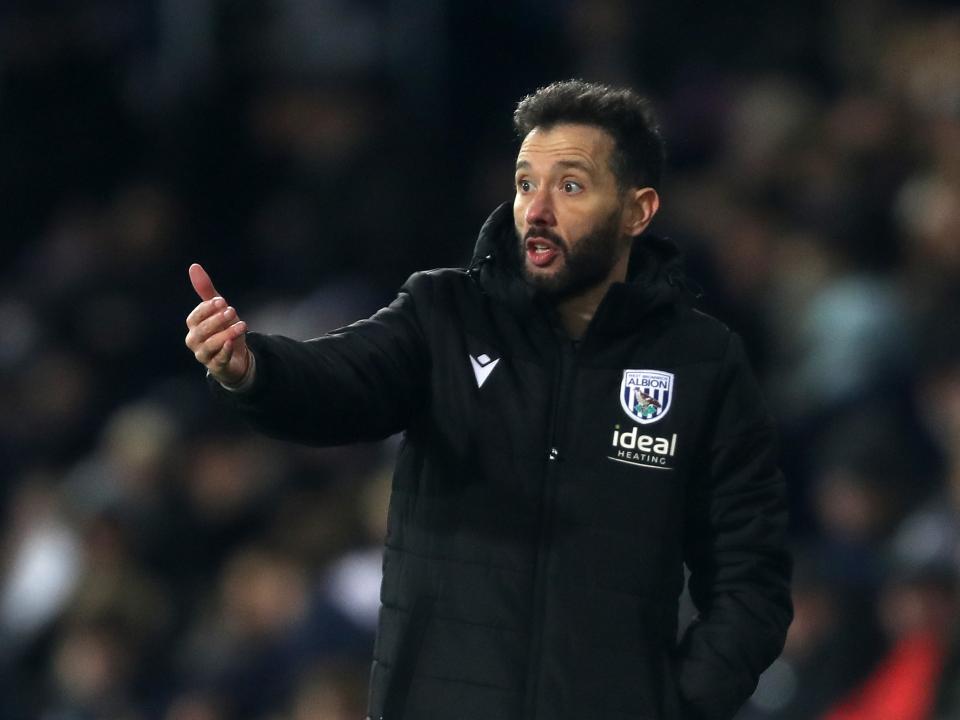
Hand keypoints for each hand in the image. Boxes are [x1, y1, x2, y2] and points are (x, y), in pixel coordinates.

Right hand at [184, 263, 252, 386]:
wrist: (237, 356)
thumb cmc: (224, 329)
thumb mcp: (218, 310)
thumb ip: (206, 291)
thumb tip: (194, 266)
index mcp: (193, 326)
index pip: (195, 317)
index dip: (207, 309)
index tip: (221, 301)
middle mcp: (194, 341)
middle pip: (202, 330)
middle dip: (217, 319)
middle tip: (232, 310)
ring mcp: (204, 355)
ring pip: (211, 344)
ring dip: (227, 333)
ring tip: (242, 325)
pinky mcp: (216, 366)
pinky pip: (218, 359)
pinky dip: (225, 351)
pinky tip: (232, 342)